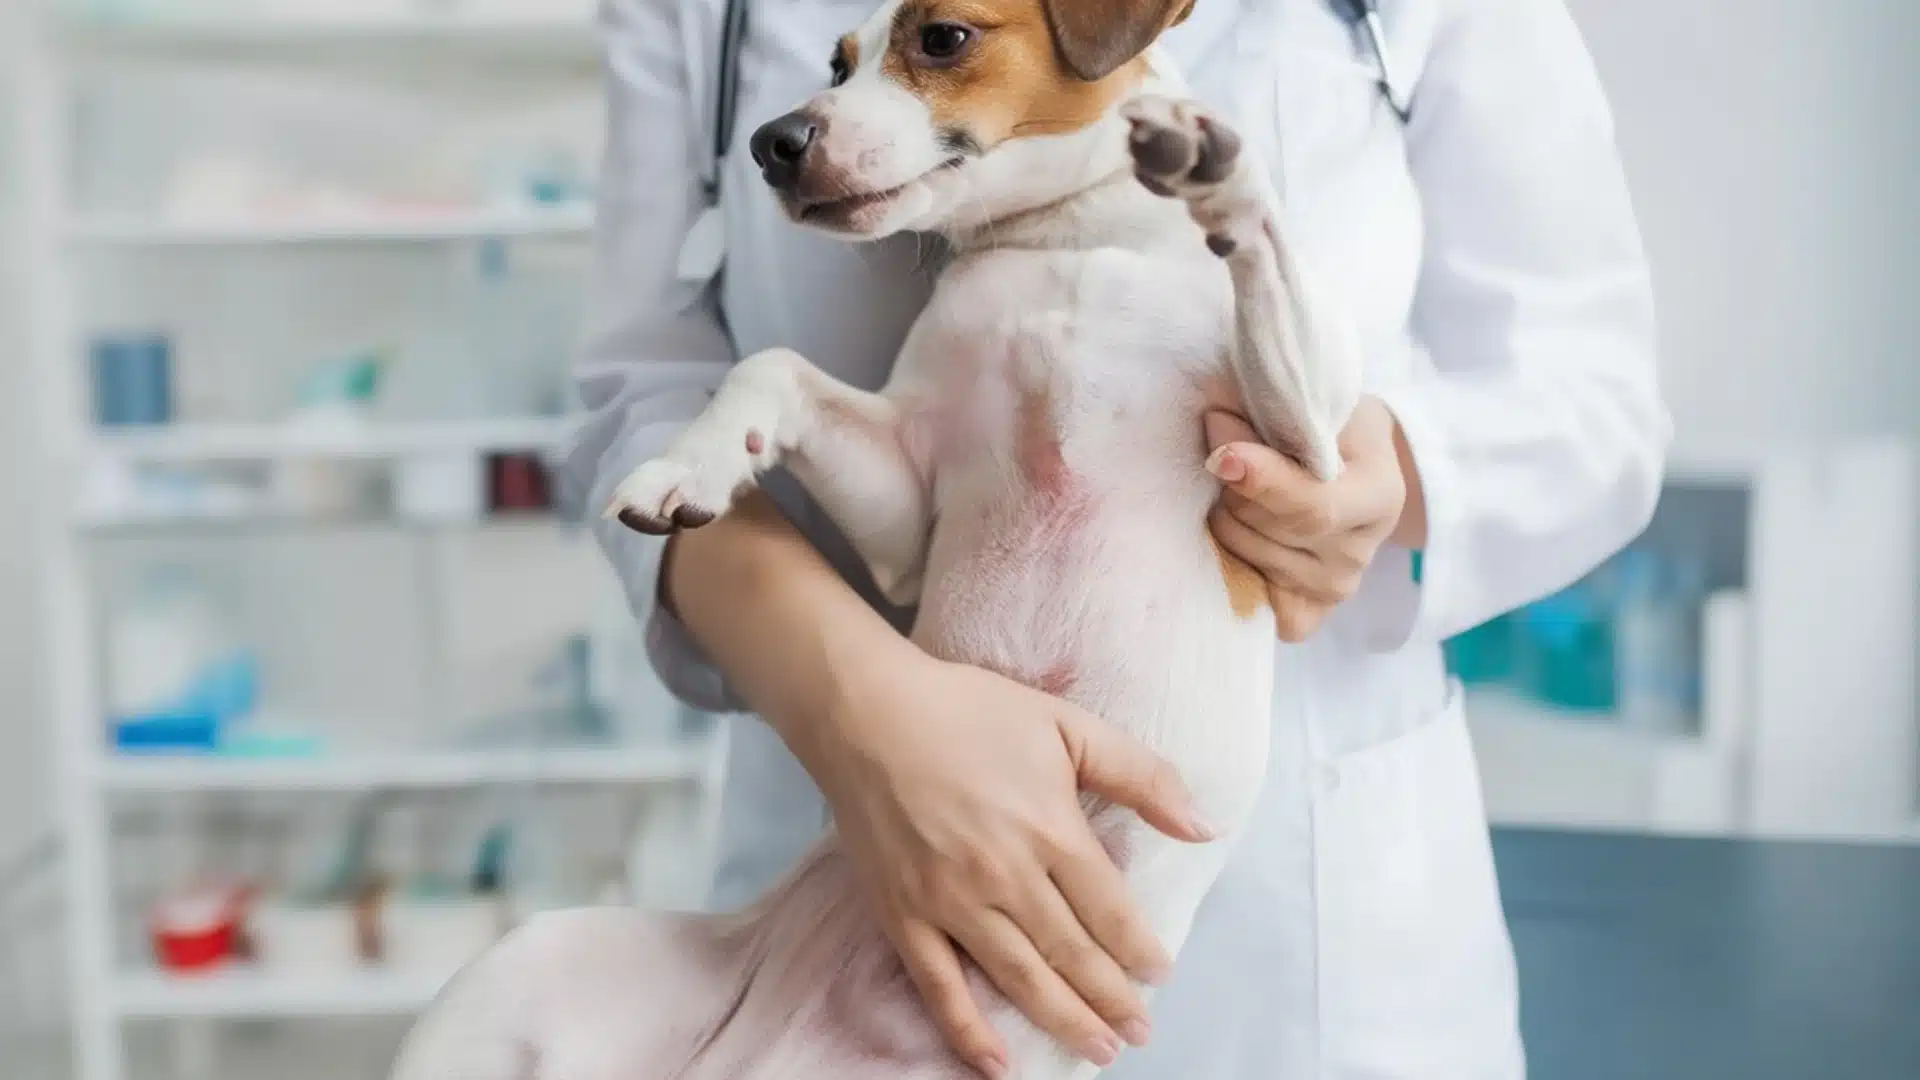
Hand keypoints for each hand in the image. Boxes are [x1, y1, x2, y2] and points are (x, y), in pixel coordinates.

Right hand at [806, 649, 1213, 1077]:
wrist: (865, 713)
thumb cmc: (969, 711)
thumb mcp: (1067, 724)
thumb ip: (1141, 774)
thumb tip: (1204, 826)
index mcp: (1049, 829)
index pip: (1108, 909)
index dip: (1139, 949)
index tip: (1160, 974)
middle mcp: (1004, 876)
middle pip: (1071, 953)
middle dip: (1112, 999)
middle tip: (1140, 1033)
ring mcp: (949, 902)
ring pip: (1018, 978)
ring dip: (1063, 1020)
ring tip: (1098, 1050)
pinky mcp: (902, 915)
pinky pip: (940, 987)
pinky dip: (968, 1031)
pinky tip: (998, 1064)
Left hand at [1204, 395, 1409, 641]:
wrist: (1354, 464)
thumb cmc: (1329, 426)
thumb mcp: (1312, 407)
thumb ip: (1267, 420)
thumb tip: (1218, 436)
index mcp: (1379, 493)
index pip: (1313, 506)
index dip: (1261, 483)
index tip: (1221, 458)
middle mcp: (1362, 550)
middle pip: (1273, 532)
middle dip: (1233, 493)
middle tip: (1226, 459)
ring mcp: (1338, 586)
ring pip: (1252, 560)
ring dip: (1226, 522)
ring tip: (1234, 494)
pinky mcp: (1311, 610)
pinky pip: (1260, 604)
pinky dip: (1237, 571)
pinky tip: (1239, 540)